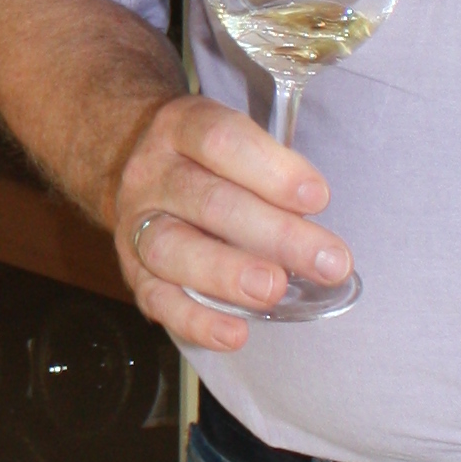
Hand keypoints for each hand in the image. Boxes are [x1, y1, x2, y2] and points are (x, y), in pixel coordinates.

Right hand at [110, 94, 350, 351]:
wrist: (140, 171)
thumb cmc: (212, 162)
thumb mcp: (236, 142)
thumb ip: (273, 172)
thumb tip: (322, 224)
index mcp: (181, 127)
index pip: (222, 141)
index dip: (272, 169)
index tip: (318, 197)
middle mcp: (152, 173)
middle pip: (210, 201)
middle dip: (276, 234)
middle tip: (328, 261)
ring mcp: (136, 223)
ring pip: (173, 249)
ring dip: (228, 273)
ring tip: (274, 289)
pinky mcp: (132, 271)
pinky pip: (157, 300)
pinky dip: (196, 320)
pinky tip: (235, 333)